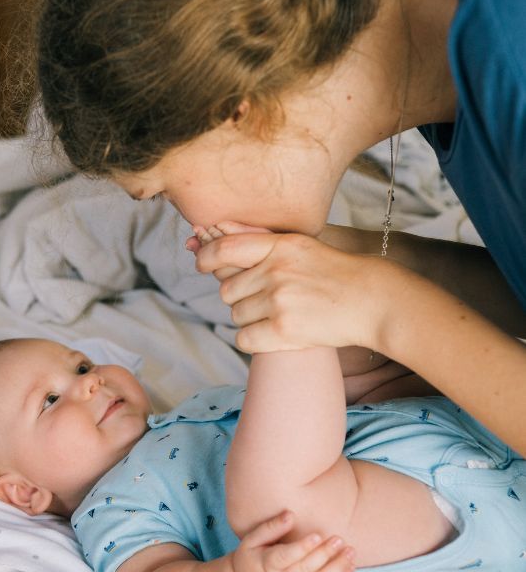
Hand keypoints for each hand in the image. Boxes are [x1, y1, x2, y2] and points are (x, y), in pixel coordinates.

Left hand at [192, 221, 398, 352]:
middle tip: (264, 298)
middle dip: (239, 296)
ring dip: (249, 318)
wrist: (371, 301)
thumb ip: (260, 242)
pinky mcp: (284, 329)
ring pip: (236, 314)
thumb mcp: (299, 246)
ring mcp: (279, 301)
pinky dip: (252, 340)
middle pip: (227, 289)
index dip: (206, 257)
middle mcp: (276, 271)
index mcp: (280, 246)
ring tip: (278, 314)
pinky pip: (243, 338)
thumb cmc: (334, 273)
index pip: (225, 249)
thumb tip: (214, 232)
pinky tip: (273, 333)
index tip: (200, 263)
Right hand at [231, 511, 354, 571]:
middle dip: (325, 554)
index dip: (302, 547)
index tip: (317, 535)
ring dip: (337, 568)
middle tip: (339, 539)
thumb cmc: (250, 560)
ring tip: (351, 552)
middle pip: (306, 569)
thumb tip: (290, 514)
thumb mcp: (251, 541)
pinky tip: (350, 567)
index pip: (287, 557)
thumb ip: (270, 528)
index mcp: (267, 564)